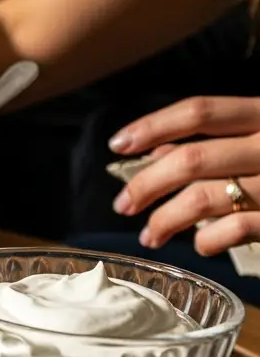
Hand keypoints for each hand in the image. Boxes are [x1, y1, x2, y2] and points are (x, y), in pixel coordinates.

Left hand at [110, 96, 259, 254]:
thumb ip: (221, 138)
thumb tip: (157, 149)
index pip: (201, 111)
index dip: (152, 125)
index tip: (117, 145)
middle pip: (192, 157)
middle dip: (146, 183)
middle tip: (123, 204)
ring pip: (207, 196)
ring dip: (166, 218)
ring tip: (150, 233)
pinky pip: (239, 228)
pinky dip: (210, 239)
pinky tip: (199, 245)